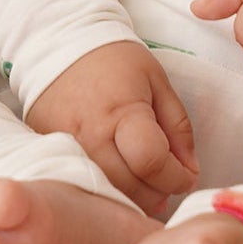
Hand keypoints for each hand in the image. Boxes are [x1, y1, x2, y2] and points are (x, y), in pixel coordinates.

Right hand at [24, 39, 198, 217]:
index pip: (151, 161)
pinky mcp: (52, 156)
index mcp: (122, 112)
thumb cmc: (114, 61)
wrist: (60, 47)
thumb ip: (178, 127)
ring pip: (108, 194)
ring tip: (146, 180)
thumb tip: (190, 171)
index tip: (186, 175)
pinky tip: (120, 179)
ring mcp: (67, 150)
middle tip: (168, 179)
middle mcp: (91, 137)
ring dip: (135, 196)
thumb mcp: (157, 81)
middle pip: (131, 188)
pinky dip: (109, 190)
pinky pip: (85, 187)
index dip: (176, 176)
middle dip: (159, 192)